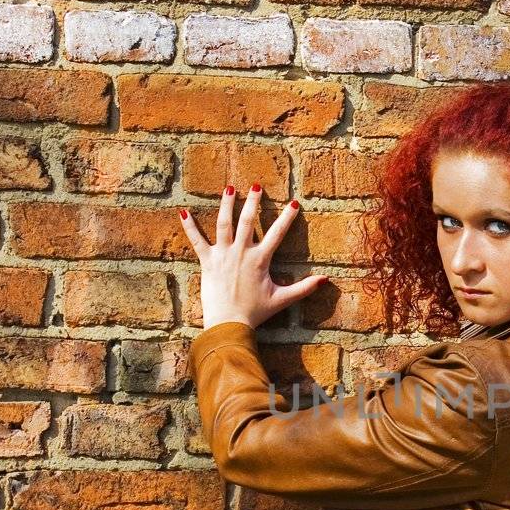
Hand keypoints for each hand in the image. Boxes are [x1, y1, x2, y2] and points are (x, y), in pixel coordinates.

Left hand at [179, 184, 329, 330]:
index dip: (287, 218)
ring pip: (224, 224)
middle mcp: (241, 252)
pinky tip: (183, 211)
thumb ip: (304, 288)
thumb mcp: (282, 299)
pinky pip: (196, 241)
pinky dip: (189, 226)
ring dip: (227, 204)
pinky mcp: (207, 261)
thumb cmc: (256, 312)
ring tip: (229, 188)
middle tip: (256, 186)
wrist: (229, 323)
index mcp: (260, 260)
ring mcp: (223, 255)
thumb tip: (326, 280)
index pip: (277, 233)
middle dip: (253, 202)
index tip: (294, 203)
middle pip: (248, 221)